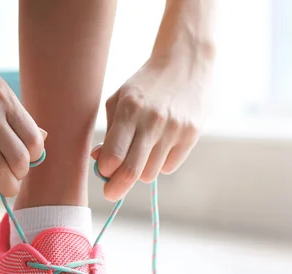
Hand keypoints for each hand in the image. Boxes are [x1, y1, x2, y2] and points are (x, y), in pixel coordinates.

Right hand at [0, 25, 45, 196]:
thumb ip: (14, 110)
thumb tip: (41, 136)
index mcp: (4, 97)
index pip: (33, 139)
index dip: (32, 157)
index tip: (21, 161)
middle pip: (19, 158)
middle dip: (19, 175)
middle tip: (11, 178)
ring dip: (4, 185)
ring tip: (2, 187)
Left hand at [93, 56, 211, 200]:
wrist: (186, 62)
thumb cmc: (145, 85)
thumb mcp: (119, 100)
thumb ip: (109, 132)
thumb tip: (99, 162)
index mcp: (130, 109)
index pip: (113, 156)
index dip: (104, 172)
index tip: (103, 175)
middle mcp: (153, 120)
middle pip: (132, 171)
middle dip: (117, 188)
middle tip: (111, 192)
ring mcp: (175, 129)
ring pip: (150, 173)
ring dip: (140, 171)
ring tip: (141, 153)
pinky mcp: (192, 134)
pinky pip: (169, 167)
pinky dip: (160, 163)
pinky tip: (160, 145)